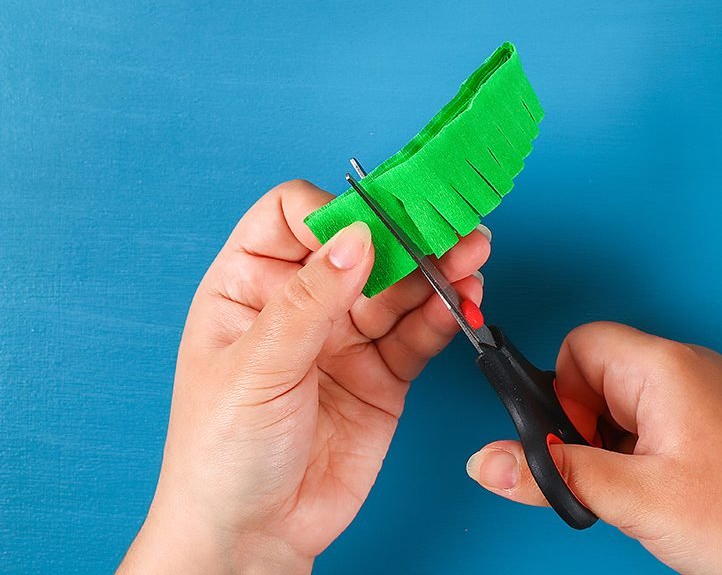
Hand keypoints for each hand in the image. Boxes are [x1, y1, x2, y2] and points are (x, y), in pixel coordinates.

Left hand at [120, 180, 489, 573]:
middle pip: (361, 246)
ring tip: (471, 257)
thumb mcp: (255, 370)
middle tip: (446, 226)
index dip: (333, 212)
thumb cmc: (220, 456)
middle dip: (405, 234)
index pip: (293, 217)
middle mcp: (300, 304)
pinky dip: (445, 316)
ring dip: (438, 270)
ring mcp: (344, 338)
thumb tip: (353, 237)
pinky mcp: (383, 375)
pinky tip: (463, 301)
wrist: (253, 538)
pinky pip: (419, 333)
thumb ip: (308, 300)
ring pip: (400, 287)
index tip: (370, 225)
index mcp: (248, 287)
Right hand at [465, 322, 721, 574]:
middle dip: (587, 429)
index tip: (571, 448)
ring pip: (627, 406)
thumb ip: (555, 474)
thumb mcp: (636, 501)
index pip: (578, 345)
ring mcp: (711, 395)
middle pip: (599, 375)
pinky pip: (660, 425)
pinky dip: (647, 459)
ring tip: (648, 498)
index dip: (560, 397)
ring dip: (617, 450)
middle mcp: (690, 368)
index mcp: (666, 366)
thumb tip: (488, 460)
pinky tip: (671, 499)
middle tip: (613, 482)